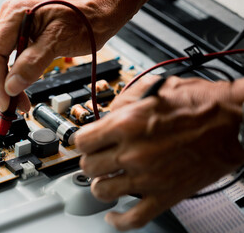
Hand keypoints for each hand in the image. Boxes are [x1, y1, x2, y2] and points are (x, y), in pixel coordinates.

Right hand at [0, 0, 148, 111]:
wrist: (100, 11)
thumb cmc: (86, 19)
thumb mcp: (60, 41)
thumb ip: (33, 63)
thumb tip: (10, 86)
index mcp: (14, 15)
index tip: (7, 103)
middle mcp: (7, 18)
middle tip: (13, 105)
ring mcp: (9, 25)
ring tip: (8, 98)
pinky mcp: (15, 34)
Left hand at [76, 75, 243, 229]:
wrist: (232, 119)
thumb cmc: (197, 103)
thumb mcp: (152, 90)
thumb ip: (122, 102)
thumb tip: (106, 115)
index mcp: (127, 124)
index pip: (81, 142)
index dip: (83, 142)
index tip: (88, 143)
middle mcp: (133, 152)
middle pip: (88, 167)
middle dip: (92, 162)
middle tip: (99, 159)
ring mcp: (148, 177)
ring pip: (102, 191)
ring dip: (101, 186)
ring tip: (107, 179)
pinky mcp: (165, 195)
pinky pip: (134, 218)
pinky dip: (118, 220)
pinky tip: (113, 215)